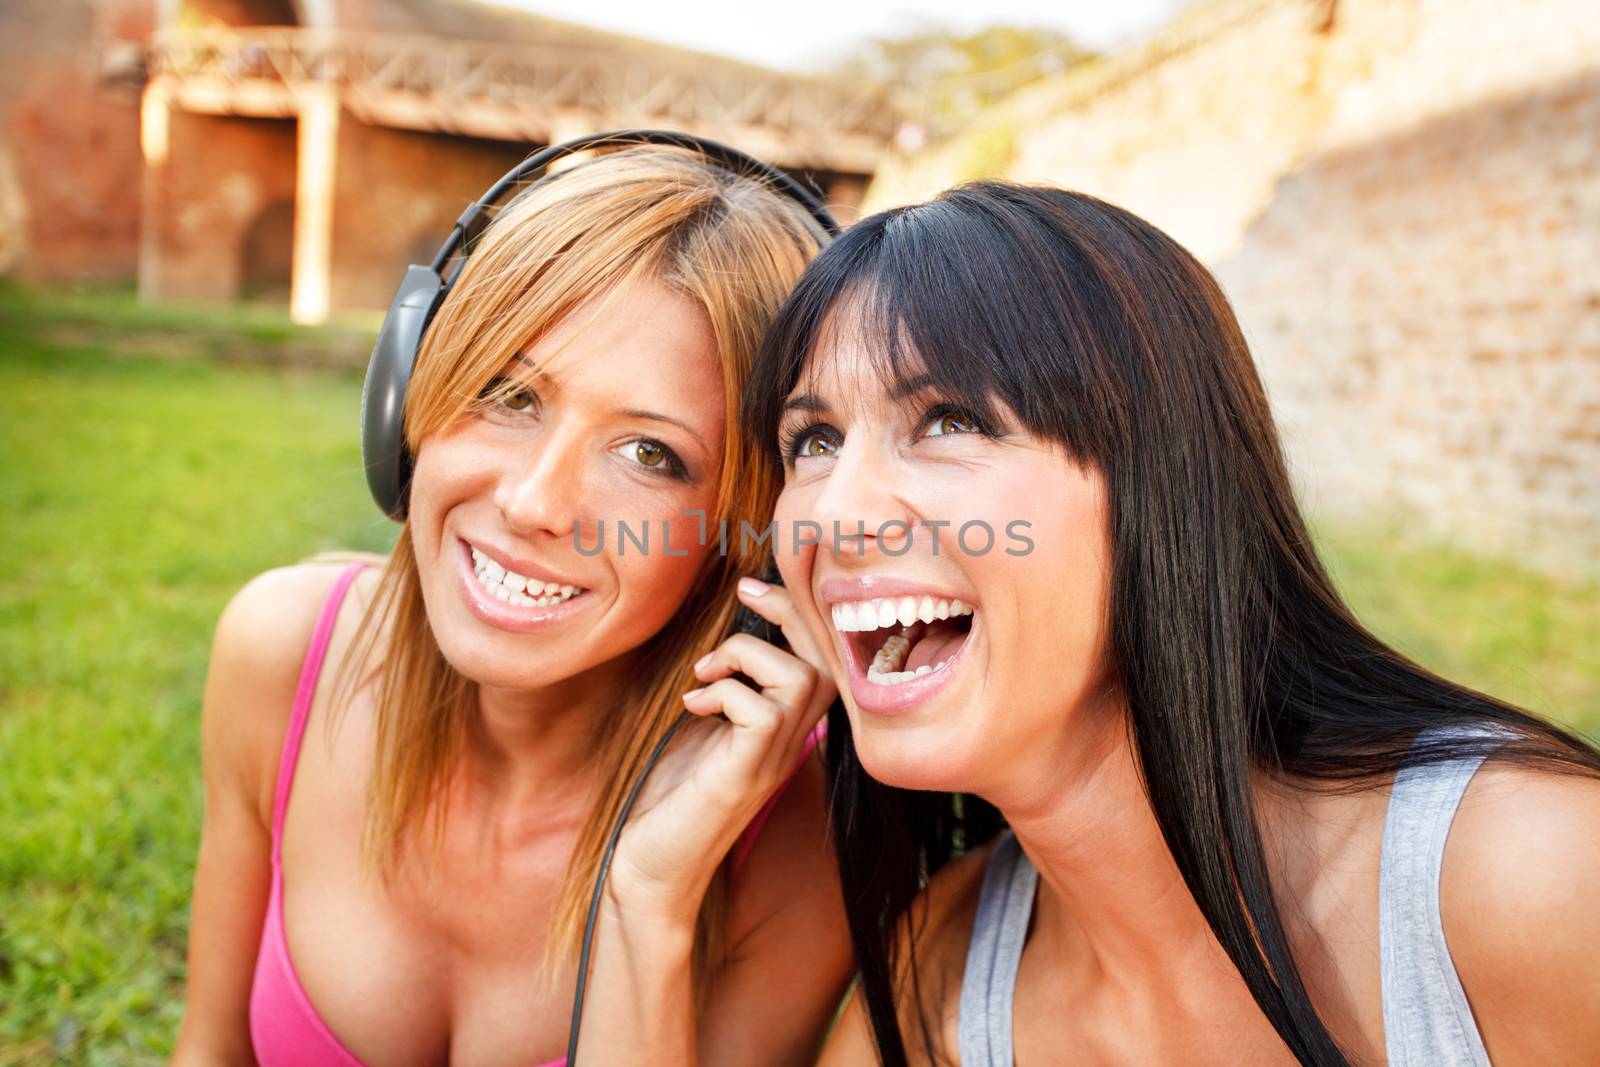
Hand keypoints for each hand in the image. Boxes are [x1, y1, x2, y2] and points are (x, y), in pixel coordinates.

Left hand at [606, 576, 835, 919]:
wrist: (649, 866)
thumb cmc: (669, 796)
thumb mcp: (702, 726)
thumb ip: (724, 685)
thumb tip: (719, 633)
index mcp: (786, 728)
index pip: (824, 657)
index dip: (799, 611)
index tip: (751, 586)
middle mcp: (791, 743)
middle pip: (829, 660)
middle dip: (789, 613)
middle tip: (742, 598)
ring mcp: (773, 760)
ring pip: (802, 678)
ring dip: (747, 655)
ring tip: (706, 673)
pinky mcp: (746, 774)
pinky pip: (760, 710)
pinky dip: (723, 690)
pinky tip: (692, 706)